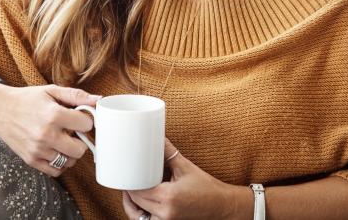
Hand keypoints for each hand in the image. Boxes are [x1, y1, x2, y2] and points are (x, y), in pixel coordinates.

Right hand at [0, 83, 99, 177]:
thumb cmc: (26, 99)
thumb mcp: (51, 91)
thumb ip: (76, 96)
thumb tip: (98, 100)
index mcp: (53, 115)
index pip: (86, 125)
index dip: (86, 120)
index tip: (79, 117)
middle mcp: (46, 135)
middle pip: (81, 149)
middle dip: (80, 139)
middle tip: (72, 131)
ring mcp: (38, 150)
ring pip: (69, 161)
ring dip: (70, 152)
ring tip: (62, 140)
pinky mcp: (31, 160)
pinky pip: (56, 171)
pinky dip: (59, 163)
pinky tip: (55, 150)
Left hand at [122, 138, 239, 219]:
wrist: (223, 206)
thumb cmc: (207, 188)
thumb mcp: (186, 167)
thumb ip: (169, 152)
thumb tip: (157, 136)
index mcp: (169, 197)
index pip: (139, 190)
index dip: (129, 182)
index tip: (125, 173)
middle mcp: (166, 213)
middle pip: (137, 202)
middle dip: (130, 190)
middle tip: (127, 177)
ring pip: (138, 216)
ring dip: (132, 204)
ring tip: (130, 191)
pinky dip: (141, 214)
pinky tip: (139, 204)